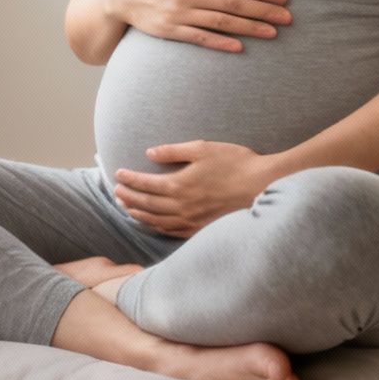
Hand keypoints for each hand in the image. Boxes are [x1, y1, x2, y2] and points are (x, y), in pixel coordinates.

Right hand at [101, 0, 292, 52]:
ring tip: (272, 33)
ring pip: (221, 21)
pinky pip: (199, 37)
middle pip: (233, 3)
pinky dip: (220, 42)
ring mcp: (180, 13)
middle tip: (287, 18)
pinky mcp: (171, 30)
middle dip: (263, 11)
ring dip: (249, 28)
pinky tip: (239, 47)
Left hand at [113, 139, 277, 238]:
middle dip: (128, 197)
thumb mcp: (202, 149)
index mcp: (179, 185)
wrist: (262, 185)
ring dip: (139, 214)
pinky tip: (153, 223)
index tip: (118, 174)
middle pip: (146, 204)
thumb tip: (150, 153)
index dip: (129, 179)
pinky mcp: (201, 228)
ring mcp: (191, 220)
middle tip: (116, 192)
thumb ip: (173, 151)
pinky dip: (157, 227)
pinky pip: (172, 231)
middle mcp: (181, 206)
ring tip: (127, 208)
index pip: (145, 184)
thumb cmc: (234, 162)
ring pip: (156, 221)